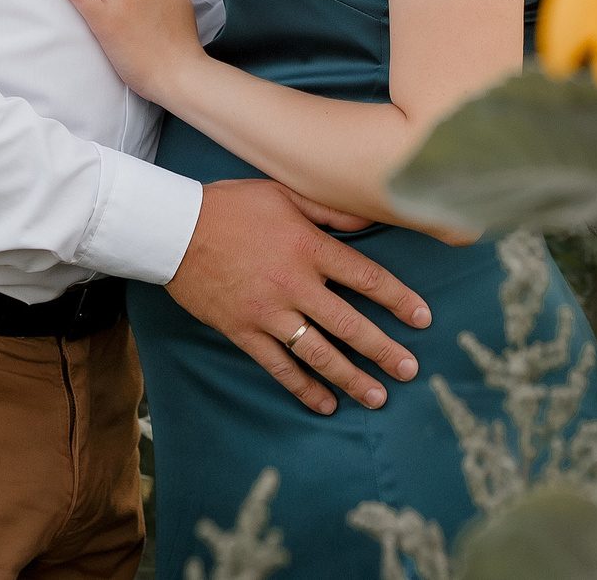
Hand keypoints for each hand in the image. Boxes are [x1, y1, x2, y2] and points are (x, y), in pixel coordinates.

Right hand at [167, 179, 431, 415]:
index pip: (366, 277)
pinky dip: (303, 388)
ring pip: (318, 353)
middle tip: (410, 370)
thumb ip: (329, 209)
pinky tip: (326, 403)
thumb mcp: (283, 192)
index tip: (423, 319)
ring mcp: (268, 313)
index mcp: (308, 247)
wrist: (173, 230)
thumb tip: (369, 218)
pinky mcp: (243, 332)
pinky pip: (279, 367)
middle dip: (383, 350)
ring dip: (351, 377)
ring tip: (378, 396)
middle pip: (349, 324)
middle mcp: (293, 284)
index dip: (398, 300)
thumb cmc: (231, 206)